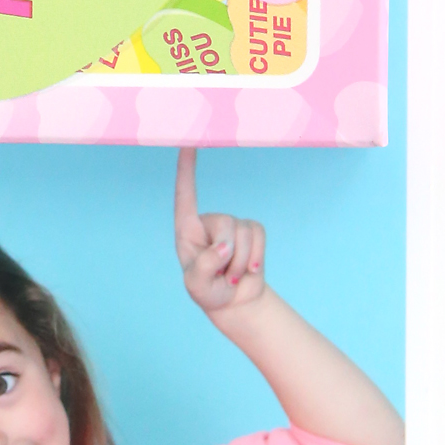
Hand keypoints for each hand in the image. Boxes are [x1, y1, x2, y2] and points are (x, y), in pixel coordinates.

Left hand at [174, 145, 265, 317]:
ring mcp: (231, 226)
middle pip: (226, 224)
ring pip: (244, 234)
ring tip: (232, 277)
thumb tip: (224, 246)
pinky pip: (259, 236)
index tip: (187, 142)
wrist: (234, 302)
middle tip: (223, 277)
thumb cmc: (208, 292)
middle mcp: (209, 222)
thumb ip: (204, 267)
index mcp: (187, 231)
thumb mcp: (197, 286)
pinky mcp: (251, 231)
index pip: (185, 196)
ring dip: (241, 263)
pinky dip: (256, 258)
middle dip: (229, 255)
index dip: (186, 169)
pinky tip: (250, 271)